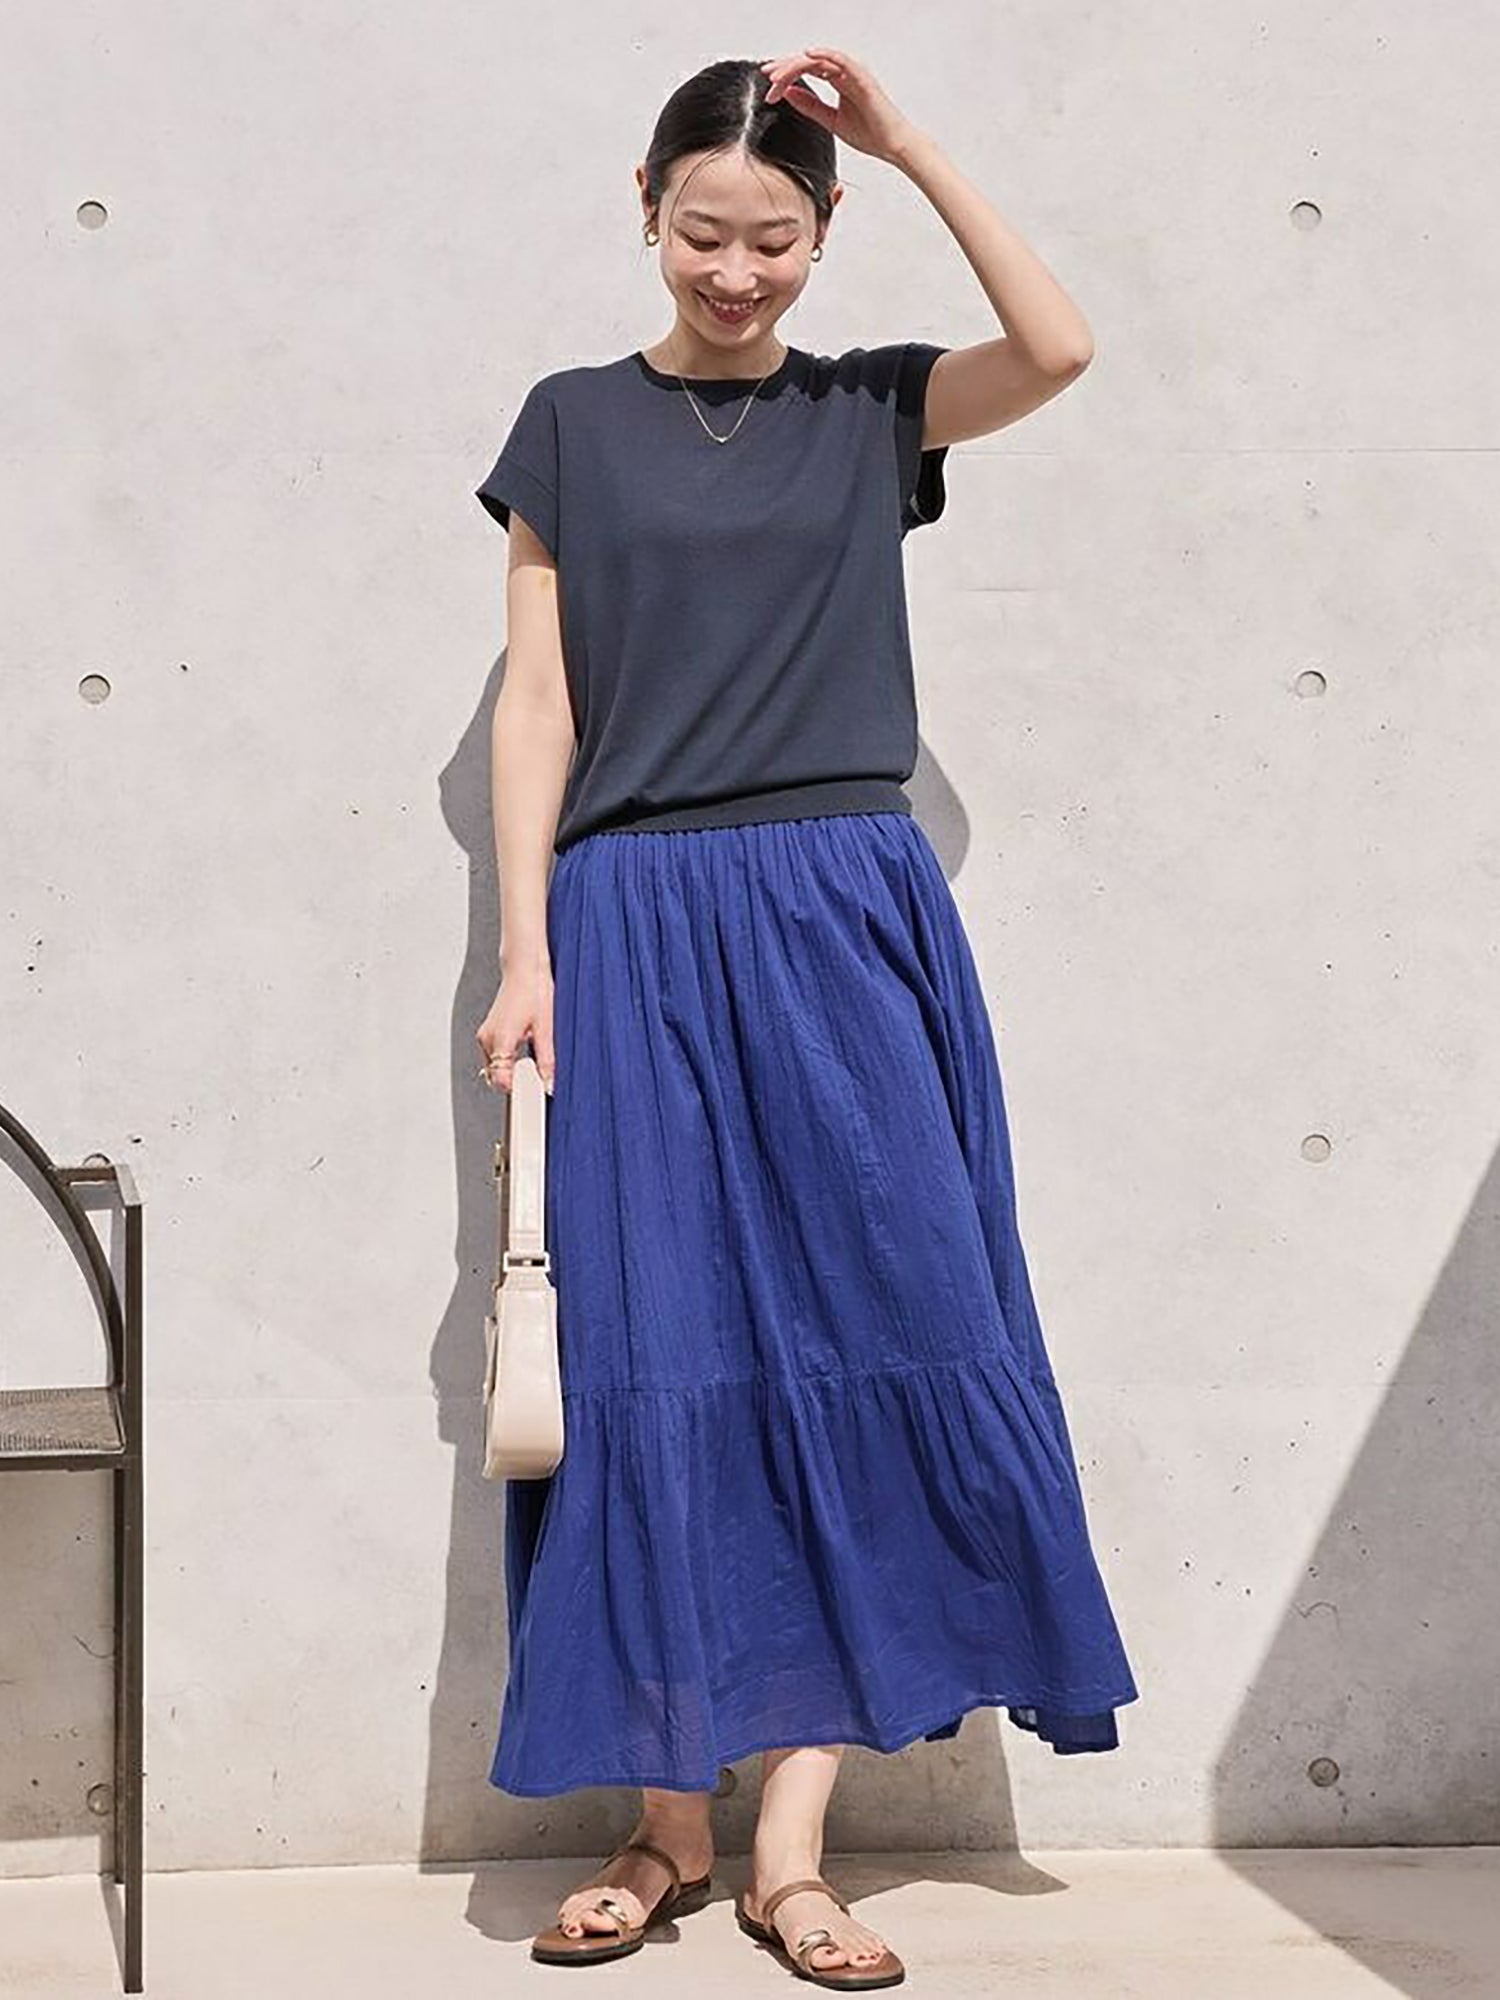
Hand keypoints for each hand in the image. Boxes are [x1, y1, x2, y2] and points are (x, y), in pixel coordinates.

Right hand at [476, 974, 555, 1094]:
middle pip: (497, 1076)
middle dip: (516, 1081)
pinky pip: (495, 1057)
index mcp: (500, 1039)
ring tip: (532, 1059)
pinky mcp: (489, 1033)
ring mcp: (485, 1036)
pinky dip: (508, 1061)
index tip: (533, 1095)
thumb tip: (550, 1084)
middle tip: (538, 1078)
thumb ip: (547, 1061)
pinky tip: (524, 1051)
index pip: (501, 1080)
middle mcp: (488, 1039)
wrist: (525, 968)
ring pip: (495, 1067)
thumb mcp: (547, 1029)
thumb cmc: (535, 991)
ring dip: (512, 1071)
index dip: (517, 1090)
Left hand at [759, 46, 920, 164]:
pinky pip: (840, 59)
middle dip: (786, 67)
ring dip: (796, 65)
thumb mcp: (830, 120)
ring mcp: (853, 72)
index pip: (807, 71)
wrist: (891, 145)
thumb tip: (788, 92)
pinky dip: (823, 54)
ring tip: (778, 75)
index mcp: (838, 80)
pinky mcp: (861, 76)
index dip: (786, 76)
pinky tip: (806, 55)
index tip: (769, 87)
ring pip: (819, 59)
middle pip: (809, 62)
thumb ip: (810, 106)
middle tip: (767, 75)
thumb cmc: (869, 133)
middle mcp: (844, 72)